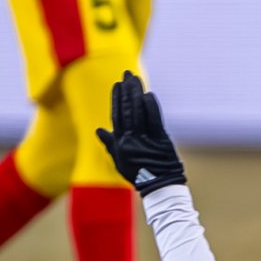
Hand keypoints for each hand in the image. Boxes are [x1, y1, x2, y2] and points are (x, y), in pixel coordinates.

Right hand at [96, 71, 186, 193]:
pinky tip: (147, 95)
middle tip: (127, 74)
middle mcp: (131, 141)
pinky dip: (150, 108)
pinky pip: (154, 122)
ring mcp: (146, 141)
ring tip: (135, 79)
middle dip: (126, 91)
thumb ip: (110, 144)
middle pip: (127, 111)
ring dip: (136, 94)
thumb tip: (99, 130)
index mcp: (121, 144)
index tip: (117, 85)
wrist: (160, 187)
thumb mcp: (120, 162)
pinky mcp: (161, 141)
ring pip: (139, 113)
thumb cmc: (140, 174)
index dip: (117, 100)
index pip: (117, 117)